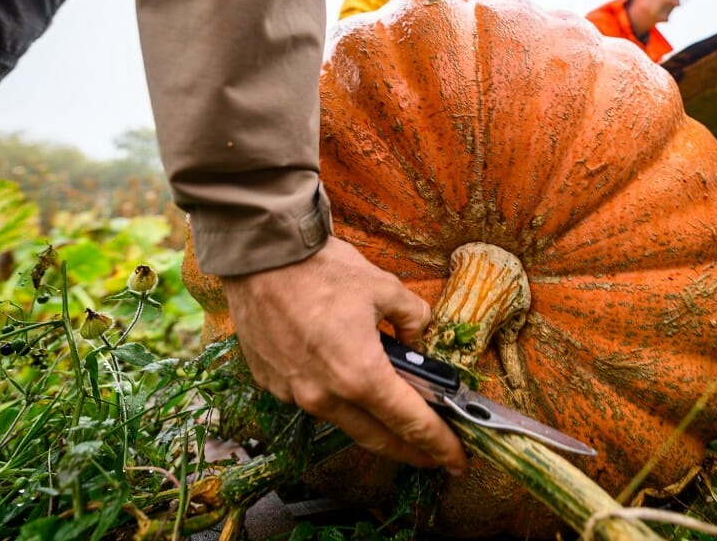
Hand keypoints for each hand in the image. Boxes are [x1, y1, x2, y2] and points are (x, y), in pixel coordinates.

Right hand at [222, 236, 466, 475]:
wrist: (259, 256)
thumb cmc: (321, 269)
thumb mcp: (385, 287)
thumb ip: (412, 317)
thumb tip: (416, 333)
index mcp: (360, 375)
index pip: (411, 424)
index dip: (439, 445)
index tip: (457, 460)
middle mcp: (326, 396)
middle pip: (378, 439)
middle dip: (411, 451)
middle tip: (433, 454)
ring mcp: (294, 394)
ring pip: (343, 422)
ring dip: (372, 424)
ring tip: (393, 417)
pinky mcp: (272, 384)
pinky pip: (312, 400)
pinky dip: (335, 398)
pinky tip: (343, 382)